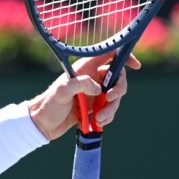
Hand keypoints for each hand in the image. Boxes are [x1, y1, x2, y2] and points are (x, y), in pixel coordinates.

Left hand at [27, 53, 141, 139]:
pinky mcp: (94, 107)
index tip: (135, 66)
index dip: (124, 56)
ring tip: (99, 119)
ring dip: (112, 108)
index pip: (109, 55)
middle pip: (118, 78)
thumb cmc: (49, 103)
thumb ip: (81, 84)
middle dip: (119, 89)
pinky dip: (108, 116)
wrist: (43, 124)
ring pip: (115, 97)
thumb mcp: (62, 90)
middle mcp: (92, 78)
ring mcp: (94, 93)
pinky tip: (96, 122)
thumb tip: (100, 90)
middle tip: (110, 99)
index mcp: (85, 68)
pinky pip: (110, 109)